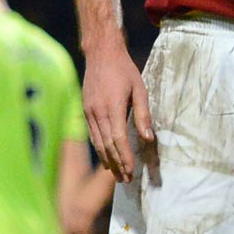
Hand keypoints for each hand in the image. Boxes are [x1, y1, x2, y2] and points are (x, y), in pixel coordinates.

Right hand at [83, 40, 154, 183]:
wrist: (100, 54)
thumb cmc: (124, 70)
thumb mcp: (139, 89)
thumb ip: (143, 115)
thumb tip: (148, 138)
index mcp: (112, 107)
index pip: (119, 139)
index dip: (125, 157)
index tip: (131, 171)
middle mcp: (97, 112)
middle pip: (107, 145)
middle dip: (117, 164)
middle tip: (126, 180)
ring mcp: (88, 112)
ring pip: (98, 142)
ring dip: (107, 160)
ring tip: (117, 174)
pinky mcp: (85, 110)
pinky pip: (92, 134)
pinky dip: (99, 148)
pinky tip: (106, 157)